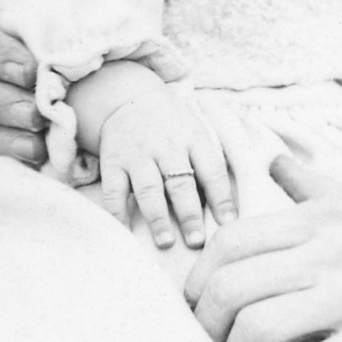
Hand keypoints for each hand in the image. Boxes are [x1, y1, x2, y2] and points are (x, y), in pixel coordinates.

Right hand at [94, 80, 239, 251]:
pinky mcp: (112, 162)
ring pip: (148, 189)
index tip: (229, 223)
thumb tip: (224, 210)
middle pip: (180, 183)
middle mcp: (166, 147)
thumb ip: (207, 165)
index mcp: (193, 139)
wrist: (129, 98)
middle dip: (189, 214)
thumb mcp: (196, 133)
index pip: (212, 170)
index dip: (222, 198)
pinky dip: (118, 213)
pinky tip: (125, 232)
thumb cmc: (173, 125)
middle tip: (197, 241)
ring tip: (165, 242)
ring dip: (157, 218)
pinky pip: (114, 191)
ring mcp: (137, 155)